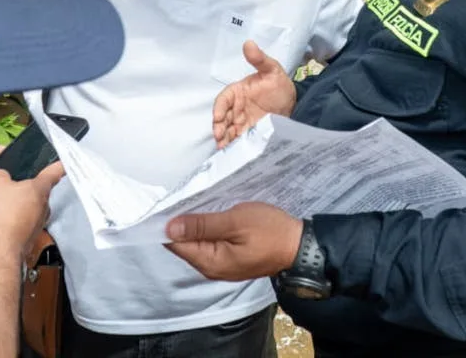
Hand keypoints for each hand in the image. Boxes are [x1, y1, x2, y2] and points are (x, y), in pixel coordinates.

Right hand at [0, 161, 65, 259]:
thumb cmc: (0, 216)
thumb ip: (1, 176)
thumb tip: (3, 178)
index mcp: (39, 189)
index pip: (53, 173)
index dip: (58, 167)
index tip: (65, 164)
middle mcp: (43, 207)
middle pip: (39, 193)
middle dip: (27, 190)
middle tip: (11, 189)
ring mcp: (37, 225)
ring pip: (30, 210)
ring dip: (18, 209)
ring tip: (0, 209)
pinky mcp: (28, 239)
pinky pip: (22, 225)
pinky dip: (12, 223)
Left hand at [166, 202, 302, 280]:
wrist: (298, 245)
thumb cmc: (269, 230)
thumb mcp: (235, 221)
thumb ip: (202, 225)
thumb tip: (169, 227)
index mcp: (209, 261)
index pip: (174, 244)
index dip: (167, 224)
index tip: (167, 202)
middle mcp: (210, 268)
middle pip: (184, 244)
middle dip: (181, 223)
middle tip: (183, 196)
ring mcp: (221, 266)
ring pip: (196, 243)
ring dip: (195, 225)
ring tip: (196, 201)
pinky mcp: (230, 260)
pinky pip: (209, 244)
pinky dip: (207, 230)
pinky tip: (210, 215)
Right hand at [212, 41, 296, 148]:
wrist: (296, 104)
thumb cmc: (280, 85)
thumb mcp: (272, 70)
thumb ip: (259, 59)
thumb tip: (249, 43)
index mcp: (238, 92)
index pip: (224, 100)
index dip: (219, 109)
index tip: (219, 118)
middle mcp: (237, 107)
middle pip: (223, 117)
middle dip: (219, 127)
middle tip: (219, 136)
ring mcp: (242, 121)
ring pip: (228, 129)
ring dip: (223, 138)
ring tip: (223, 147)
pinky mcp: (249, 132)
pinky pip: (238, 138)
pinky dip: (233, 144)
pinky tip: (231, 151)